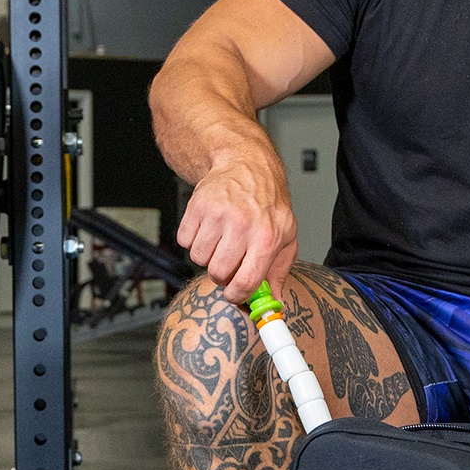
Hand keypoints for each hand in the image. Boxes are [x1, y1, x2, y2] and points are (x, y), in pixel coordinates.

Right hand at [177, 150, 298, 304]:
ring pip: (199, 258)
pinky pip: (185, 241)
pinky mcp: (197, 206)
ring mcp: (217, 215)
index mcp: (266, 237)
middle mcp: (242, 226)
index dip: (236, 296)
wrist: (247, 166)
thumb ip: (279, 271)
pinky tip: (208, 228)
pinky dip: (193, 240)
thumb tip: (274, 303)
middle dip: (221, 274)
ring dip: (207, 255)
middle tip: (229, 262)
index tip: (234, 296)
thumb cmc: (267, 204)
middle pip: (218, 273)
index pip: (246, 281)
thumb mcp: (285, 236)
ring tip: (220, 240)